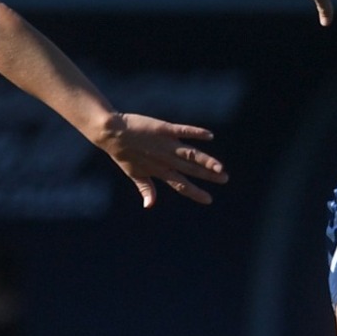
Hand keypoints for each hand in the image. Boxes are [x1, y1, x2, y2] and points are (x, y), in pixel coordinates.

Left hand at [103, 113, 227, 207]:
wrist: (111, 134)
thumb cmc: (123, 154)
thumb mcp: (134, 173)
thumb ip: (146, 188)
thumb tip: (149, 206)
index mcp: (159, 171)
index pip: (181, 185)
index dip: (195, 193)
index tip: (209, 200)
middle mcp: (165, 159)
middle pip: (191, 169)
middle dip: (208, 175)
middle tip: (225, 179)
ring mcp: (165, 145)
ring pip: (190, 154)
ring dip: (206, 161)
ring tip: (219, 167)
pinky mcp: (163, 129)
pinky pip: (182, 131)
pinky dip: (195, 133)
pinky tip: (209, 136)